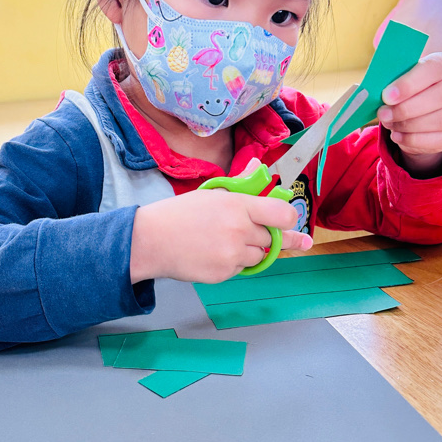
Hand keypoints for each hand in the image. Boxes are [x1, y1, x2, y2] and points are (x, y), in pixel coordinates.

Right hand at [130, 181, 310, 283]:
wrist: (152, 241)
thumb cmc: (180, 214)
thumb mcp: (211, 193)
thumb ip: (240, 184)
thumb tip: (259, 168)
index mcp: (238, 205)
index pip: (282, 215)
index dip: (289, 220)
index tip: (289, 224)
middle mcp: (239, 230)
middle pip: (272, 238)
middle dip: (263, 235)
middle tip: (242, 231)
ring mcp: (233, 255)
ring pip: (259, 256)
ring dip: (249, 250)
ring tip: (222, 241)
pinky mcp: (224, 273)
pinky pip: (241, 269)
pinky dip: (233, 264)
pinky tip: (213, 253)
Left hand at [377, 53, 441, 174]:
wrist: (428, 108)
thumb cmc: (412, 88)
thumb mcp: (403, 78)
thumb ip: (391, 82)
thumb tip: (367, 91)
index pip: (433, 69)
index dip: (409, 83)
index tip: (387, 96)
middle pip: (441, 96)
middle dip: (407, 108)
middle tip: (383, 114)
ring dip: (410, 125)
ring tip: (389, 124)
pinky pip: (440, 140)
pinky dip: (414, 140)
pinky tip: (398, 136)